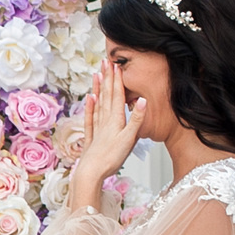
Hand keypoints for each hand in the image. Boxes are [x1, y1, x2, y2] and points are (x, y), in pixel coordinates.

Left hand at [70, 60, 145, 210]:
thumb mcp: (130, 139)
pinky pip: (90, 118)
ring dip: (99, 89)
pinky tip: (90, 99)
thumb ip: (137, 119)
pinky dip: (90, 107)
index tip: (116, 64)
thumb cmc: (111, 158)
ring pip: (98, 104)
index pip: (117, 95)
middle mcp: (105, 121)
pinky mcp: (90, 138)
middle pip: (107, 96)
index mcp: (115, 120)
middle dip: (107, 78)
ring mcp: (96, 129)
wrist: (91, 173)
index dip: (117, 79)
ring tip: (97, 74)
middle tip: (106, 61)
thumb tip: (144, 99)